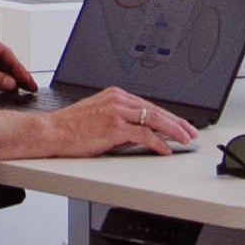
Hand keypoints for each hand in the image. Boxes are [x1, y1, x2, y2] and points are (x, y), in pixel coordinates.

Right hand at [0, 89, 194, 165]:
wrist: (52, 132)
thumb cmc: (71, 127)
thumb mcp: (98, 115)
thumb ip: (119, 119)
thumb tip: (138, 133)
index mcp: (115, 95)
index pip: (148, 104)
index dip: (167, 115)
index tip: (179, 123)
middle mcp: (117, 100)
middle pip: (155, 110)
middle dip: (177, 122)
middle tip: (191, 131)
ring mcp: (116, 112)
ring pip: (153, 119)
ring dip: (173, 130)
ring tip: (185, 139)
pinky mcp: (114, 127)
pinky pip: (143, 134)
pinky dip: (157, 142)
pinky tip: (165, 149)